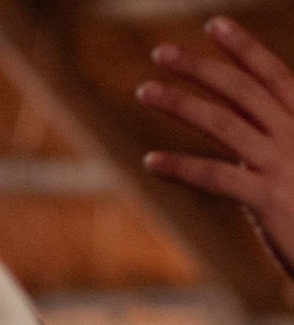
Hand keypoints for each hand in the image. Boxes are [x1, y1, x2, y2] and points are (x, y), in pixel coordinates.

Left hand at [137, 17, 293, 277]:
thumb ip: (272, 137)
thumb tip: (242, 119)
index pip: (272, 75)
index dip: (243, 48)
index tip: (213, 24)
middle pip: (241, 92)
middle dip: (200, 67)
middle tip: (159, 52)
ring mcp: (282, 166)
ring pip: (224, 124)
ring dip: (181, 104)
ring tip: (144, 90)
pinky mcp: (268, 200)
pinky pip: (217, 178)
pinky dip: (181, 167)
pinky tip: (149, 162)